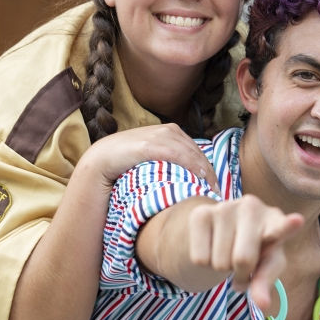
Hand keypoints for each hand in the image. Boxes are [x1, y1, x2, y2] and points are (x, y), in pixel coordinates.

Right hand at [82, 124, 218, 189]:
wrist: (101, 160)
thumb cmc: (127, 163)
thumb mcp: (152, 159)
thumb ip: (169, 161)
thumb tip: (188, 177)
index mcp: (170, 132)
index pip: (196, 149)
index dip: (208, 166)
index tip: (216, 184)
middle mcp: (167, 130)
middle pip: (197, 150)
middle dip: (209, 169)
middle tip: (218, 189)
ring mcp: (158, 135)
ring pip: (190, 152)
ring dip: (204, 169)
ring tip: (211, 186)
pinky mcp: (149, 145)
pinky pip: (177, 154)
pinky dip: (191, 164)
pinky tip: (200, 176)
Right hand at [187, 196, 302, 306]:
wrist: (221, 231)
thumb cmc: (254, 249)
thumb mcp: (265, 266)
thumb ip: (265, 283)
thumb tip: (262, 305)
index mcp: (275, 220)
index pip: (281, 227)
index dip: (288, 226)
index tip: (297, 221)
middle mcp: (252, 207)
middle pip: (242, 260)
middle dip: (241, 272)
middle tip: (243, 266)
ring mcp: (225, 207)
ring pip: (219, 261)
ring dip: (222, 267)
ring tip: (227, 253)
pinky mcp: (200, 213)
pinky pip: (200, 258)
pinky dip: (205, 262)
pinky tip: (212, 247)